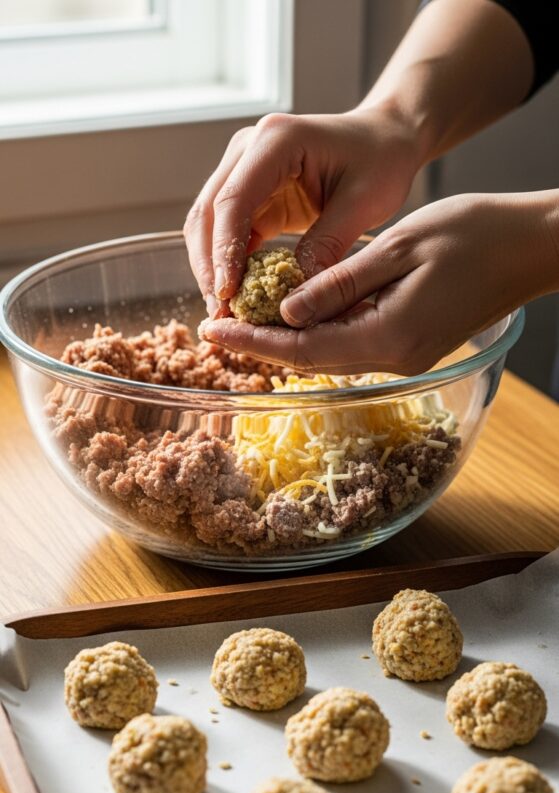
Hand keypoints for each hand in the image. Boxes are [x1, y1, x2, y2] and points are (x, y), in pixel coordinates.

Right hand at [184, 106, 419, 311]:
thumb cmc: (380, 162)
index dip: (224, 250)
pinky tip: (237, 296)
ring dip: (211, 268)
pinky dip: (227, 264)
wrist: (383, 140)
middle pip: (208, 212)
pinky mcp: (251, 193)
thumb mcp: (363, 204)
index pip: (233, 200)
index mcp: (276, 140)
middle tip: (220, 312)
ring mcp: (244, 169)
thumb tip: (295, 296)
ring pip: (208, 224)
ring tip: (223, 311)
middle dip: (209, 265)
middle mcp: (249, 149)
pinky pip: (227, 232)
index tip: (227, 293)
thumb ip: (327, 245)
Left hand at [200, 192, 558, 374]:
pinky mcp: (409, 345)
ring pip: (329, 354)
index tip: (212, 332)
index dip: (253, 342)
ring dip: (285, 342)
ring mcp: (403, 357)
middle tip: (213, 329)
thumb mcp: (399, 247)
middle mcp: (393, 359)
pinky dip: (317, 332)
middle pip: (310, 361)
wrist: (529, 248)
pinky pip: (351, 344)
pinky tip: (292, 315)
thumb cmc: (473, 235)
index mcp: (388, 337)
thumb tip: (288, 312)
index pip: (303, 350)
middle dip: (260, 346)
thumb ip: (340, 283)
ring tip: (240, 322)